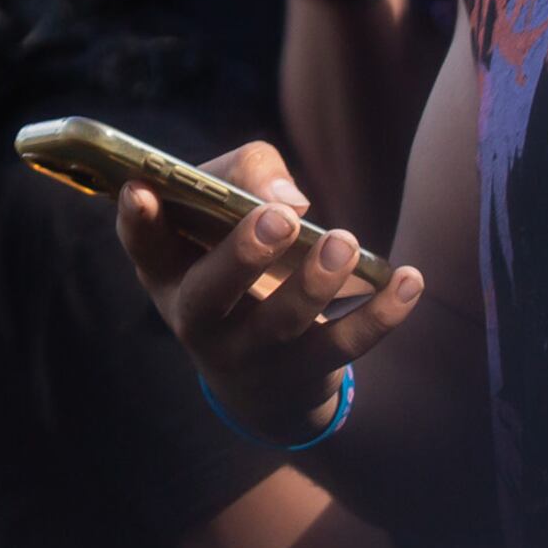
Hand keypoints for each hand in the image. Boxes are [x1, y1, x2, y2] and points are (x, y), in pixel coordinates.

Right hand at [114, 140, 423, 442]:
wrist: (260, 373)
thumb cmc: (237, 261)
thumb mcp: (223, 214)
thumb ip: (246, 174)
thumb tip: (290, 198)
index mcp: (167, 272)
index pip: (143, 246)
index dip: (137, 221)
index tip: (141, 190)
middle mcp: (196, 319)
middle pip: (210, 296)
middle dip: (243, 257)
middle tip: (280, 219)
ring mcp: (249, 355)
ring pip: (280, 324)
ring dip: (315, 283)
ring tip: (343, 241)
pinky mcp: (303, 373)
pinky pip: (344, 348)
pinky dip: (381, 315)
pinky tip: (409, 280)